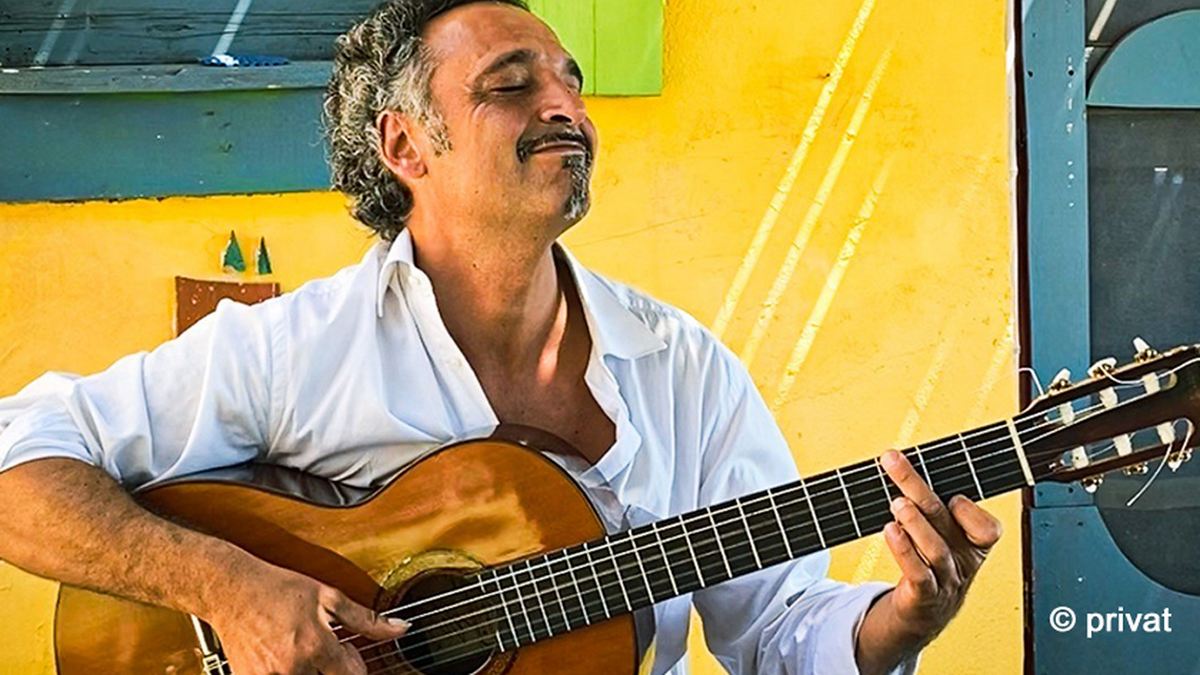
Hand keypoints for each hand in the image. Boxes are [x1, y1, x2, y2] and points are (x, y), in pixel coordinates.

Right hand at [208, 562, 408, 674]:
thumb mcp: (328, 597)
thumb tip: (401, 628)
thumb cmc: (278, 589)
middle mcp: (292, 668)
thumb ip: (366, 619)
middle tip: (323, 652)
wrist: (231, 590)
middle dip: (334, 670)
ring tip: (303, 653)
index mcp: (315, 646)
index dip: (355, 664)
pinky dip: (288, 672)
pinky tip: (283, 658)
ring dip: (312, 671)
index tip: (347, 652)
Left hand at [879, 448, 1001, 641]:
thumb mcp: (943, 537)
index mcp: (973, 545)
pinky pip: (918, 573)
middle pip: (944, 520)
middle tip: (894, 462)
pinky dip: (904, 551)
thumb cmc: (931, 564)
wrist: (923, 613)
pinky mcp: (923, 596)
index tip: (951, 493)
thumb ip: (933, 507)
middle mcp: (962, 561)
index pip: (986, 528)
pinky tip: (890, 531)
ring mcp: (945, 580)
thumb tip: (899, 461)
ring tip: (896, 502)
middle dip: (917, 487)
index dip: (969, 510)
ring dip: (914, 522)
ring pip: (935, 549)